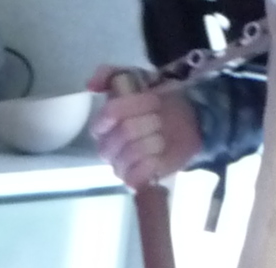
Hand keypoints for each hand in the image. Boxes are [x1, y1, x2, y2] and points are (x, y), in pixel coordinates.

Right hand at [88, 65, 202, 189]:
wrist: (186, 123)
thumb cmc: (158, 104)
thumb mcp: (137, 79)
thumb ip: (111, 76)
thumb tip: (90, 85)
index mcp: (102, 125)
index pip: (109, 114)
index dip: (134, 105)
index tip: (154, 100)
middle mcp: (106, 148)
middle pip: (124, 132)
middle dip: (150, 121)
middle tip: (161, 118)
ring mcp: (120, 167)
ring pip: (133, 152)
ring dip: (155, 139)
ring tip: (163, 135)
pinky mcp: (135, 182)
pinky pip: (137, 174)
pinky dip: (153, 162)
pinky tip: (160, 154)